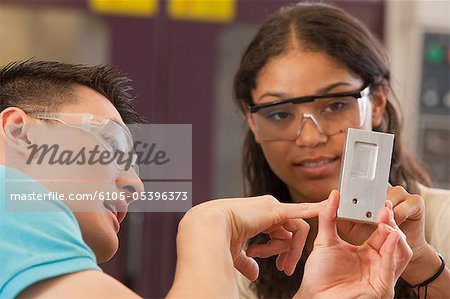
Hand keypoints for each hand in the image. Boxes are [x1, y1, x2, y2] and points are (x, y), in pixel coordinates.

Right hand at [180, 195, 323, 280]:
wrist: (209, 228)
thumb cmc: (217, 239)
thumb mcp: (237, 252)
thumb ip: (246, 261)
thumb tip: (253, 273)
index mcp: (258, 217)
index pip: (280, 232)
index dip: (280, 249)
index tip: (280, 265)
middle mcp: (266, 209)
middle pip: (291, 231)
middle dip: (289, 251)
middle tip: (284, 268)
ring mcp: (271, 207)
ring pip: (295, 229)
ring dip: (290, 248)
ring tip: (277, 262)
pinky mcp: (275, 210)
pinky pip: (301, 211)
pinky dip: (315, 209)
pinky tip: (328, 207)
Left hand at [294, 190, 411, 298]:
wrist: (314, 295)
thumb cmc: (319, 274)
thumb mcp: (325, 240)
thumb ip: (328, 217)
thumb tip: (333, 195)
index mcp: (367, 252)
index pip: (381, 231)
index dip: (382, 217)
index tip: (380, 202)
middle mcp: (377, 262)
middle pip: (393, 240)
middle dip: (391, 223)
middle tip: (384, 209)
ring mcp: (381, 275)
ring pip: (399, 253)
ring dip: (396, 236)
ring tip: (387, 222)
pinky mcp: (382, 287)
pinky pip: (391, 268)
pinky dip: (392, 251)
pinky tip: (389, 236)